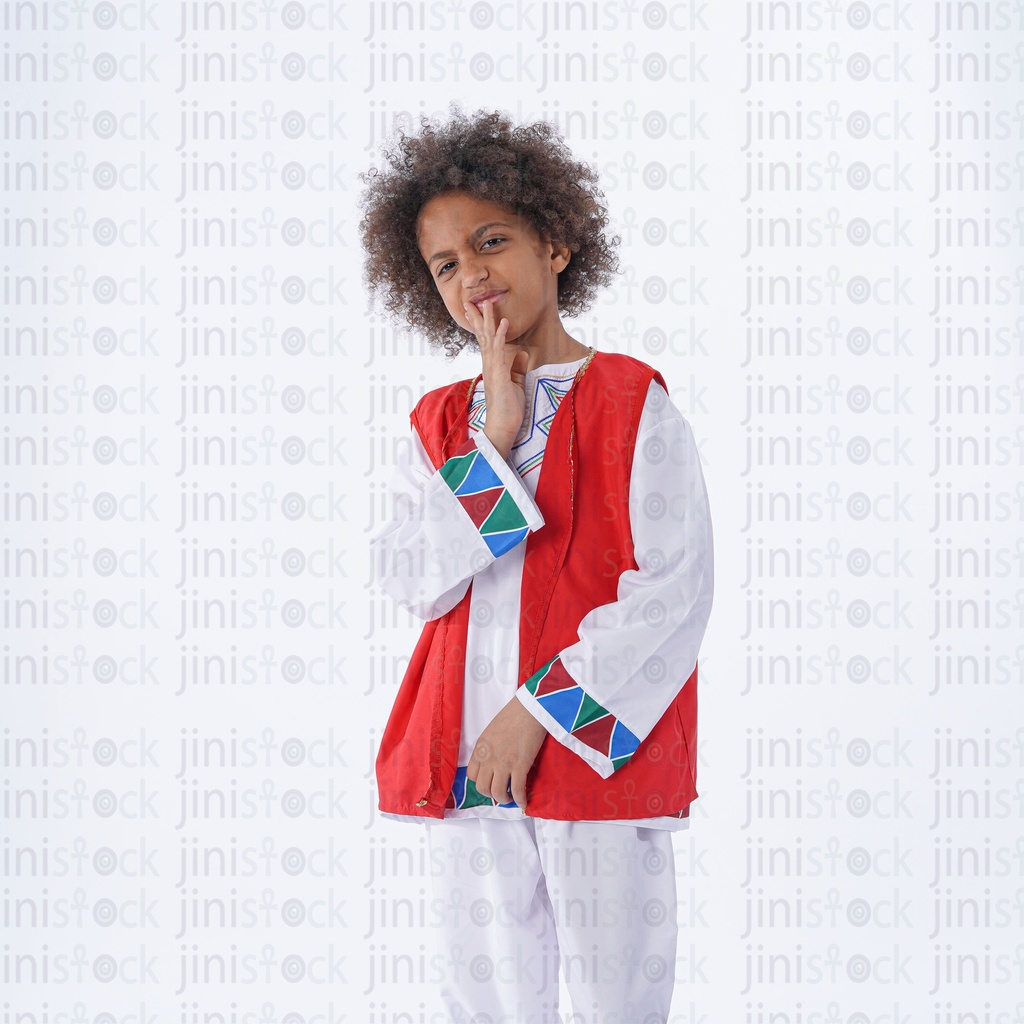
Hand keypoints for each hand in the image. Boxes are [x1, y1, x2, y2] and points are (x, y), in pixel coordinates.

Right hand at [462, 297, 526, 459]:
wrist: (502, 427)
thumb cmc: (509, 409)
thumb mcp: (516, 383)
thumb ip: (517, 368)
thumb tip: (521, 352)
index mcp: (493, 367)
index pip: (486, 341)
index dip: (482, 325)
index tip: (477, 310)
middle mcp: (489, 365)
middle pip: (483, 336)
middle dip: (479, 317)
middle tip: (472, 300)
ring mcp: (492, 369)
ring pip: (488, 339)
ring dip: (488, 320)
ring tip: (488, 302)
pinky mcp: (499, 375)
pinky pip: (499, 351)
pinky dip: (501, 335)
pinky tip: (504, 322)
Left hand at [466, 695, 547, 809]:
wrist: (529, 709)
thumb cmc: (514, 715)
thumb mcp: (492, 731)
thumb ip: (490, 747)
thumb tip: (497, 760)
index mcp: (480, 748)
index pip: (471, 774)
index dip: (481, 782)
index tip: (490, 782)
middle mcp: (488, 758)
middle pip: (482, 787)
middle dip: (490, 794)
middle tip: (501, 792)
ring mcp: (503, 763)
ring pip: (497, 793)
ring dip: (504, 799)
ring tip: (511, 798)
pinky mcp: (519, 766)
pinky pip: (516, 790)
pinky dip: (520, 800)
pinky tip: (523, 801)